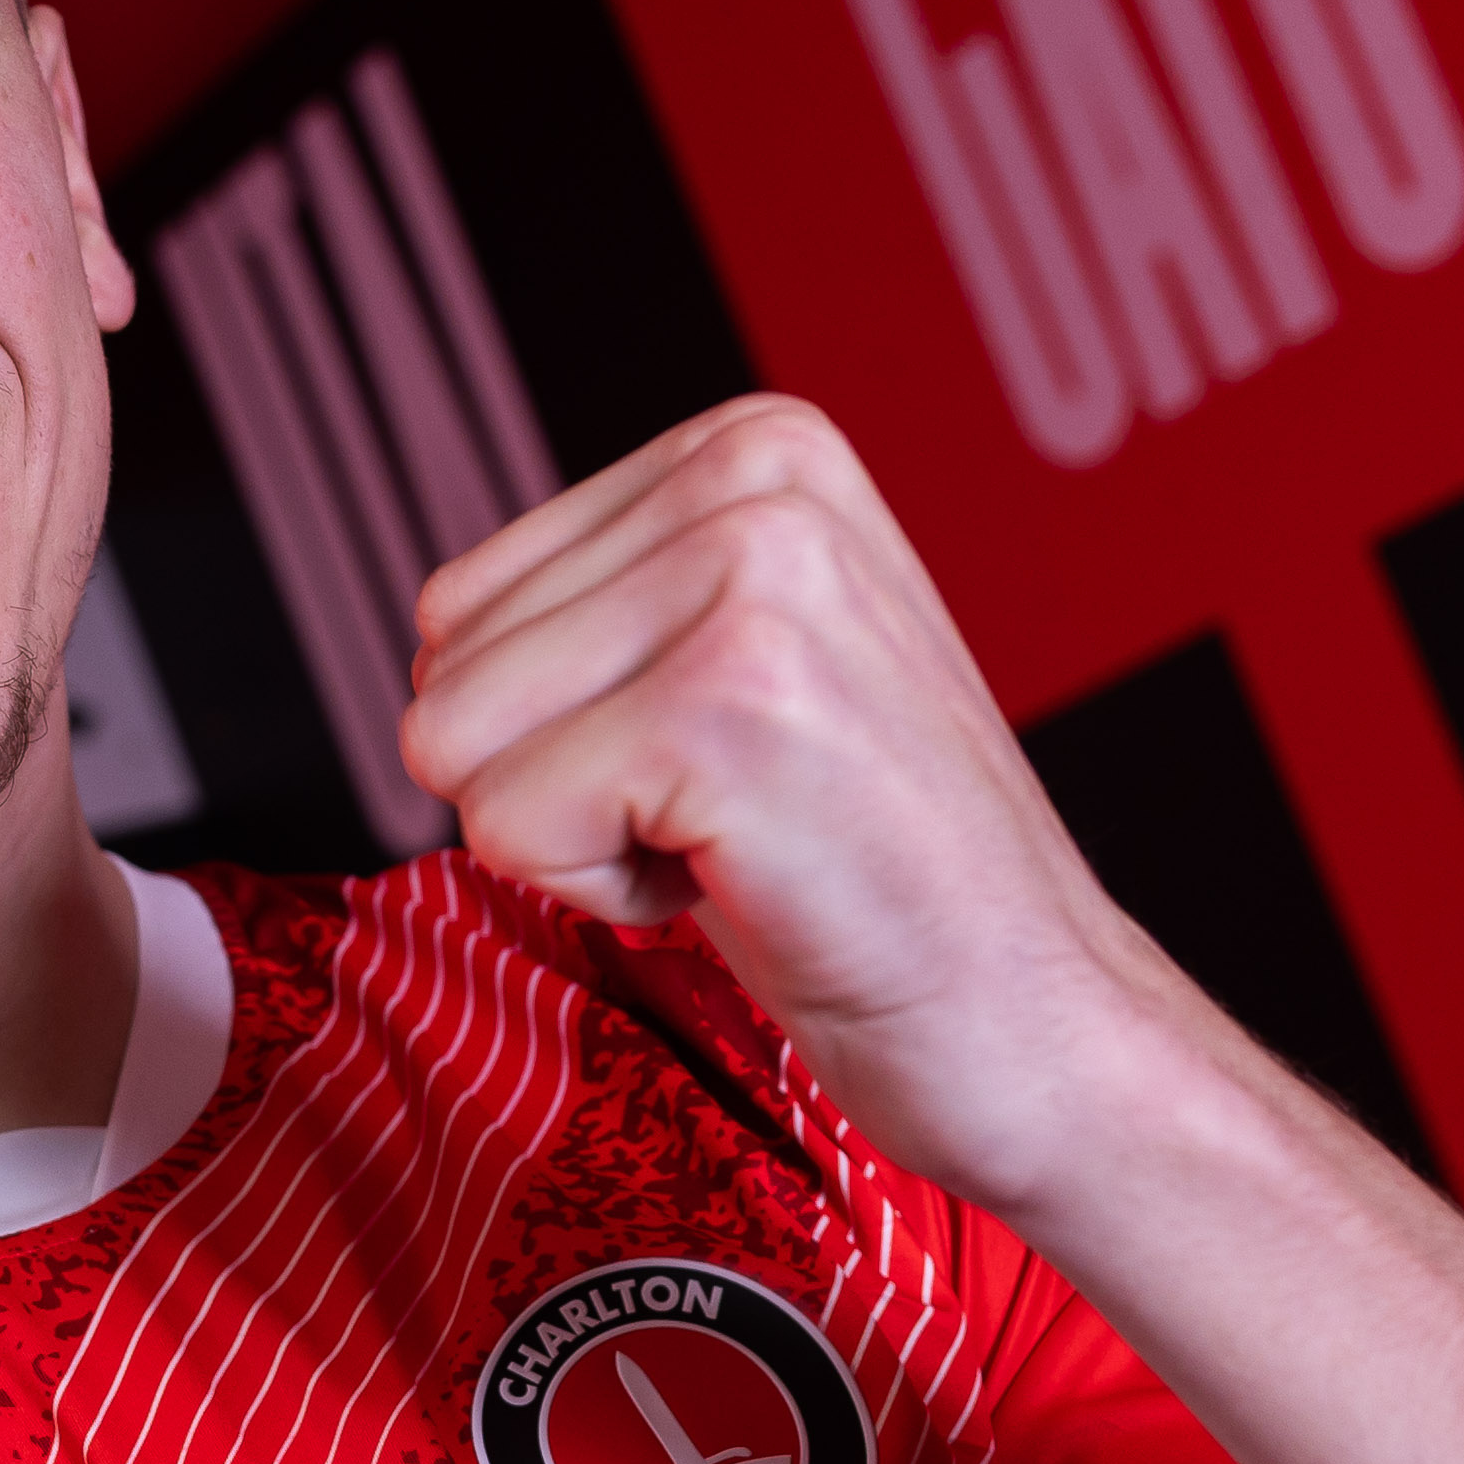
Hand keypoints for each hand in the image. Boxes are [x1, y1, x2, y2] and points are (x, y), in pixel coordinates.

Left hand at [397, 398, 1186, 1213]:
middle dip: (560, 778)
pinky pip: (503, 828)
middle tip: (736, 813)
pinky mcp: (725, 708)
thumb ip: (610, 604)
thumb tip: (435, 629)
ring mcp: (750, 585)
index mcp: (753, 447)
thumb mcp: (744, 659)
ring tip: (740, 836)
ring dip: (580, 835)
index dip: (561, 727)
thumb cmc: (869, 870)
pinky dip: (608, 894)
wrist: (1028, 1016)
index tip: (718, 760)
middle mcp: (755, 481)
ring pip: (455, 744)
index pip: (463, 603)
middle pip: (447, 669)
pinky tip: (748, 876)